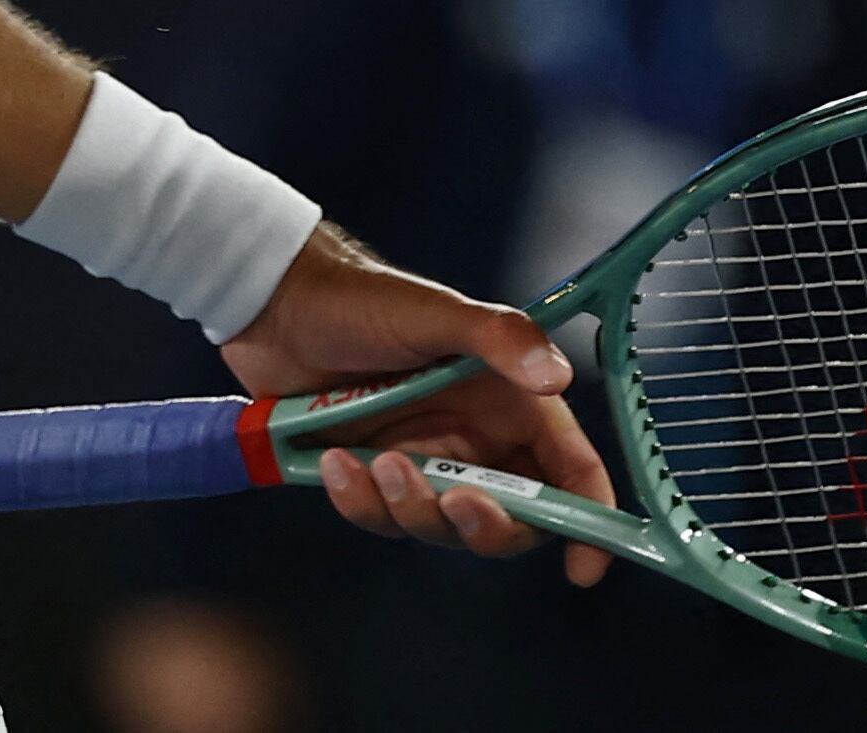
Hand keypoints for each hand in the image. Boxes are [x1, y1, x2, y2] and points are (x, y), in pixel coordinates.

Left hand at [218, 223, 614, 585]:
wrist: (278, 305)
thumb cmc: (365, 298)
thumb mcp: (436, 312)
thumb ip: (500, 339)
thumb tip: (557, 376)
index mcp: (510, 400)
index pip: (569, 469)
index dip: (587, 519)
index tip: (584, 568)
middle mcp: (475, 438)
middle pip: (510, 518)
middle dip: (486, 525)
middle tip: (455, 502)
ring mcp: (423, 461)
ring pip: (438, 527)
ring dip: (411, 508)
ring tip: (377, 460)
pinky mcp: (373, 476)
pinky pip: (379, 517)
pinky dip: (360, 502)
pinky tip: (336, 462)